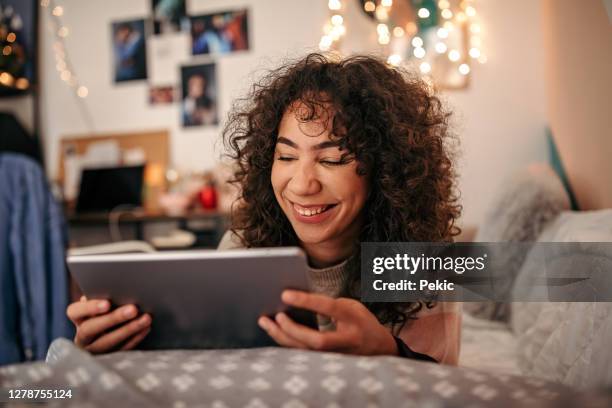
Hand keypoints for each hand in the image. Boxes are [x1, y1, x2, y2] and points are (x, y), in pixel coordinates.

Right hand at [66, 296, 151, 352]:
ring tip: (146, 318)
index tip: (107, 303)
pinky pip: (120, 350)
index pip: (74, 311)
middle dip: (113, 318)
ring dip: (128, 329)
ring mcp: (92, 350)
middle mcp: (81, 336)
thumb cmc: (110, 308)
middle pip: (90, 328)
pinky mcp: (107, 359)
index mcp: (78, 318)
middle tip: (133, 309)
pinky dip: (135, 338)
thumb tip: (116, 289)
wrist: (114, 331)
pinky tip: (146, 328)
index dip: (89, 307)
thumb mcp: (103, 302)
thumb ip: (104, 296)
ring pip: (106, 342)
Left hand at [258, 290, 397, 355]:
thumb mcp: (350, 306)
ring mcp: (338, 354)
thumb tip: (296, 301)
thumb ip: (327, 304)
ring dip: (283, 337)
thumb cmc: (360, 320)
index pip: (328, 308)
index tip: (285, 294)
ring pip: (306, 351)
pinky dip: (287, 342)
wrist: (379, 347)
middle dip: (292, 329)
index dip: (306, 301)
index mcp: (353, 318)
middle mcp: (347, 339)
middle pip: (316, 340)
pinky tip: (274, 331)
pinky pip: (304, 353)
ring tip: (265, 322)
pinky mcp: (328, 361)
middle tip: (276, 315)